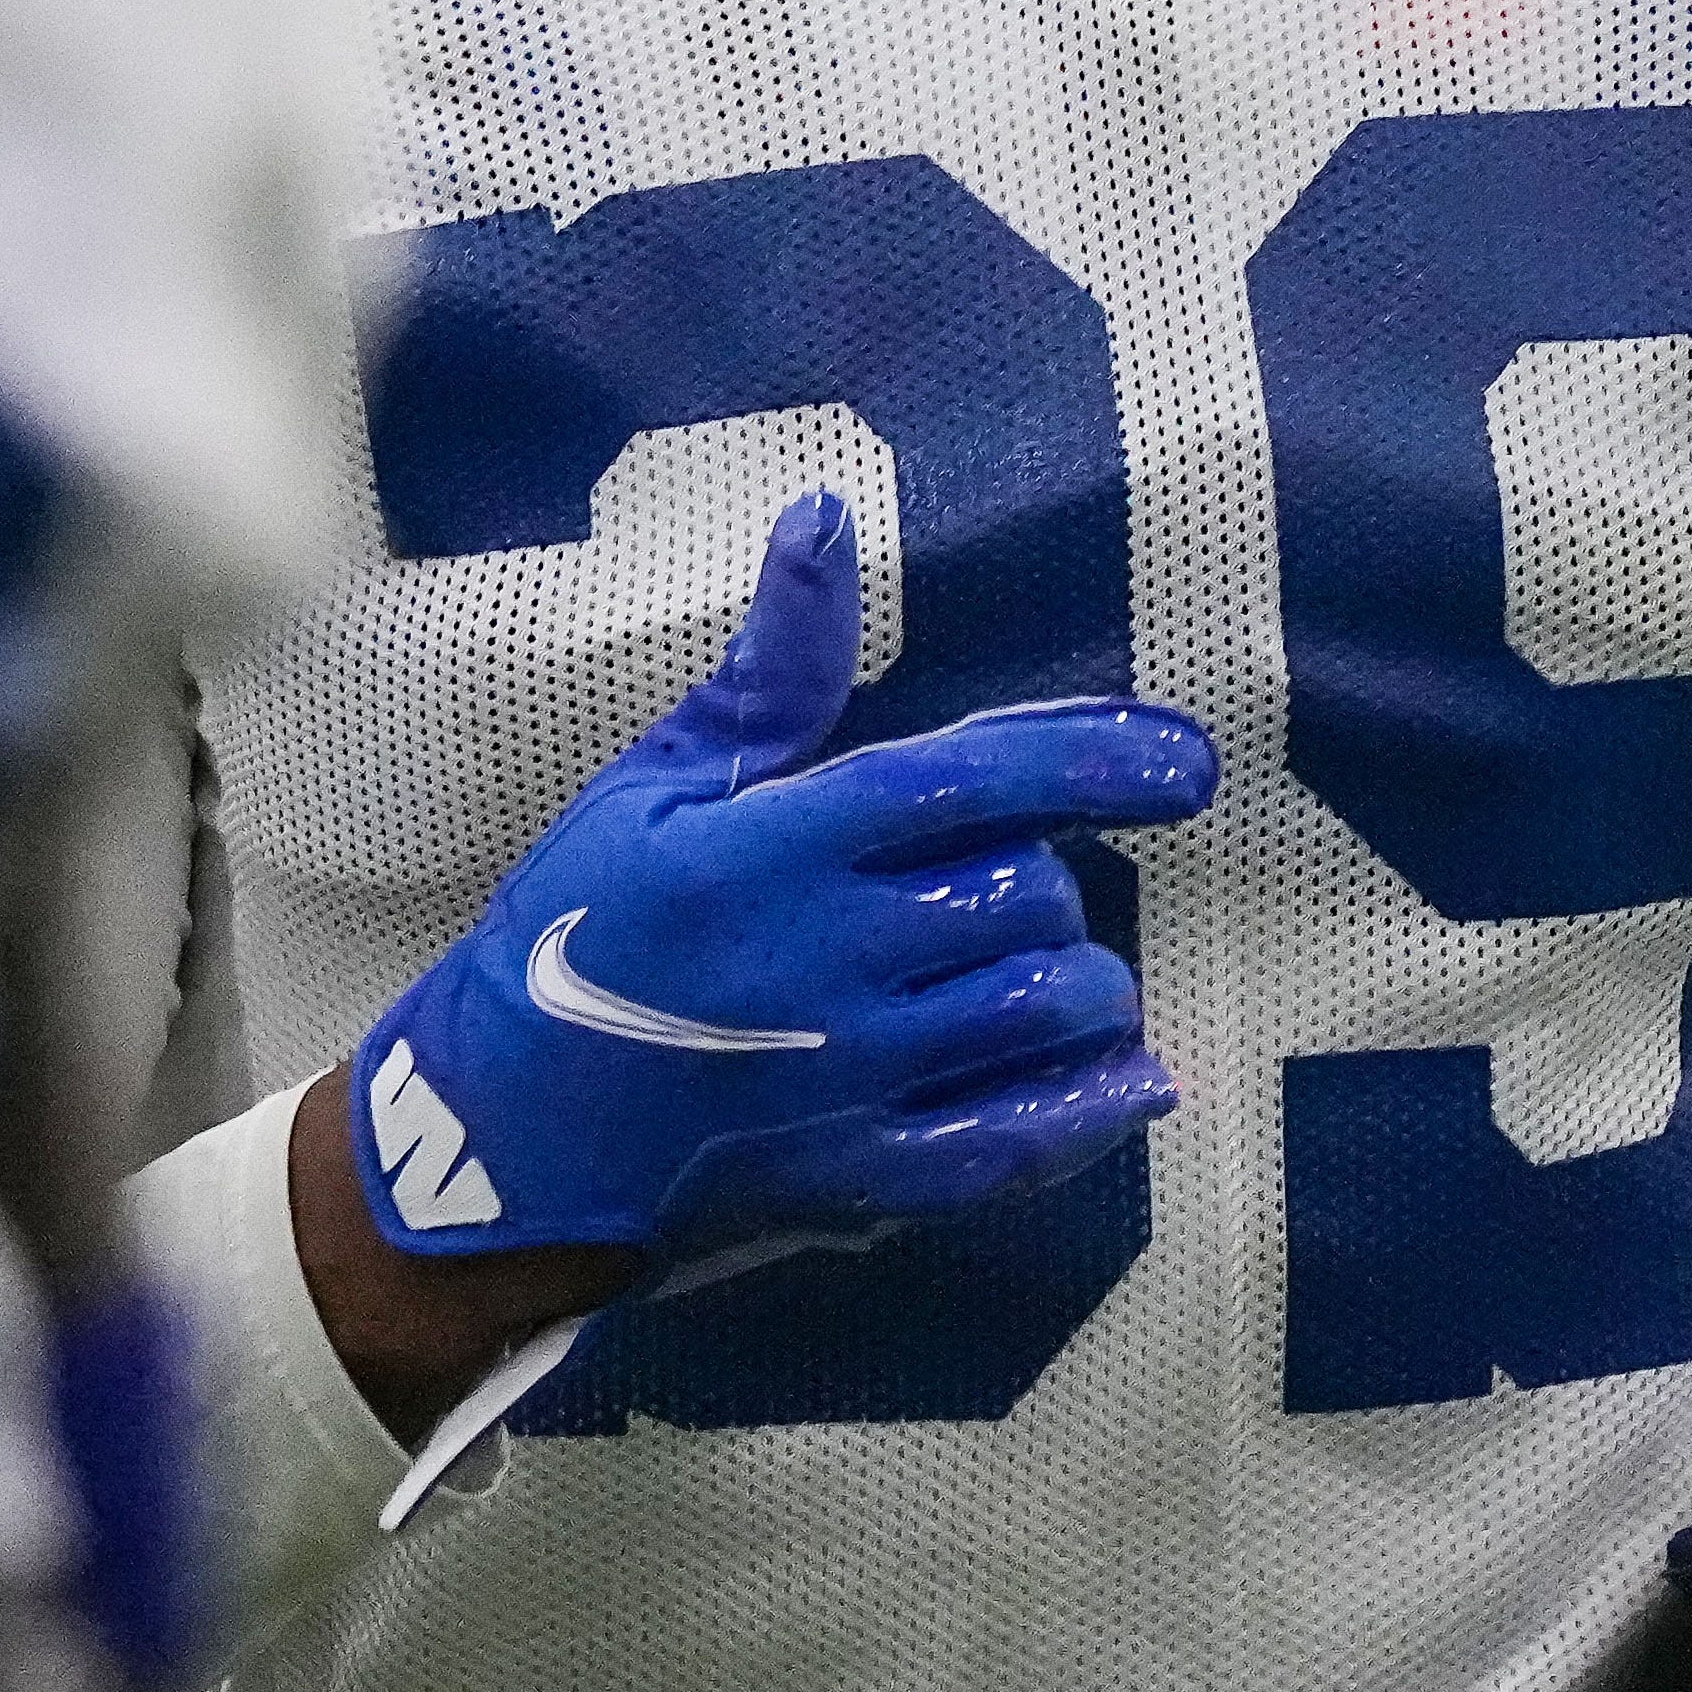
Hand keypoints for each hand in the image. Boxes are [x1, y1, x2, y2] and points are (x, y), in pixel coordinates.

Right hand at [344, 492, 1212, 1290]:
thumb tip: (825, 520)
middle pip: (1030, 895)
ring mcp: (859, 1077)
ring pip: (1049, 1010)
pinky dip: (1091, 1109)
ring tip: (1041, 966)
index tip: (1188, 762)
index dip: (1095, 759)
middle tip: (1007, 873)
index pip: (972, 780)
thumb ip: (769, 671)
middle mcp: (835, 959)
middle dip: (1048, 873)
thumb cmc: (573, 931)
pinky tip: (1129, 1080)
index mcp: (778, 847)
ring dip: (1076, 981)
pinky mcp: (866, 1171)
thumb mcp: (651, 784)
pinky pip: (1020, 1142)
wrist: (503, 1126)